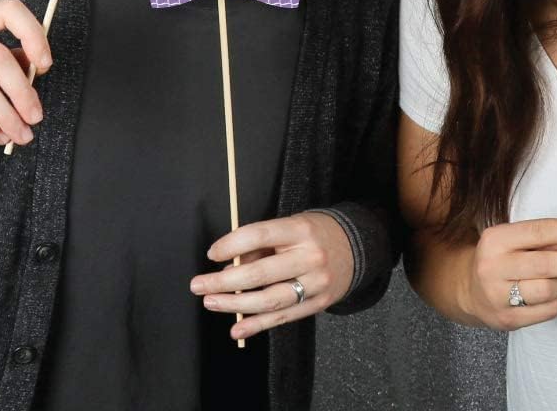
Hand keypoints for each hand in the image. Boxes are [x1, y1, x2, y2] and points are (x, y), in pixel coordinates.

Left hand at [191, 211, 354, 340]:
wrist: (357, 247)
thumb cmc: (315, 234)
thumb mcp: (291, 226)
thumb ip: (263, 244)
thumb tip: (230, 265)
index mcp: (300, 230)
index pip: (260, 235)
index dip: (231, 244)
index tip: (212, 254)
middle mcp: (309, 256)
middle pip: (260, 274)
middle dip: (223, 282)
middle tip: (199, 285)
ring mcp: (316, 283)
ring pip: (269, 300)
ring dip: (235, 305)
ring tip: (211, 302)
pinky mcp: (318, 303)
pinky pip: (283, 317)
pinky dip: (257, 326)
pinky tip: (237, 329)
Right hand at [464, 216, 556, 329]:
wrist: (470, 290)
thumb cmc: (501, 258)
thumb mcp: (514, 239)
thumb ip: (543, 238)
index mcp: (495, 240)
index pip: (538, 231)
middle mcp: (493, 267)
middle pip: (545, 264)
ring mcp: (498, 296)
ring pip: (548, 290)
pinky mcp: (508, 319)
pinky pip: (547, 311)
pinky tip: (554, 294)